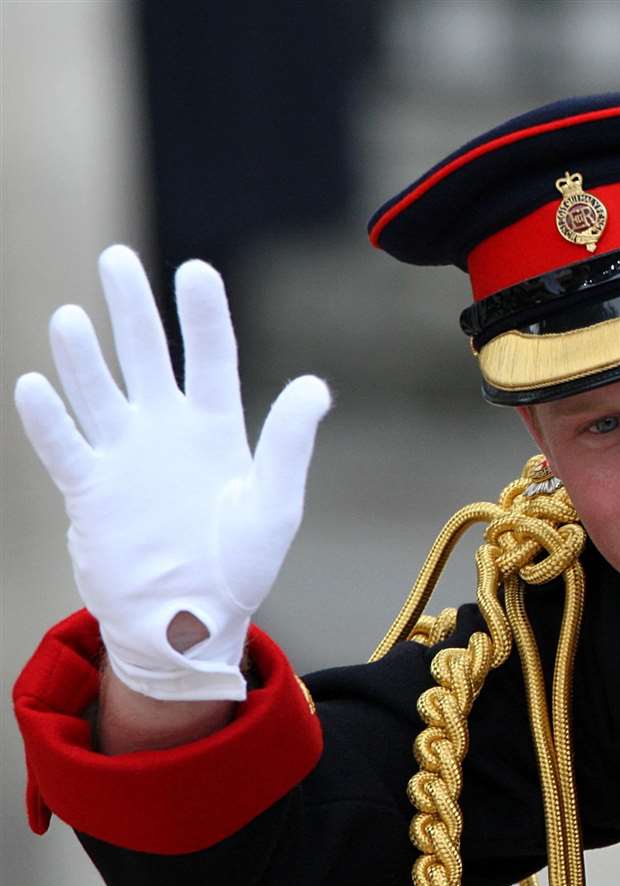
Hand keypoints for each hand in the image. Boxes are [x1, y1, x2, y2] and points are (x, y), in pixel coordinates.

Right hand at [13, 246, 329, 700]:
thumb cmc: (240, 567)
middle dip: (133, 311)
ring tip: (72, 317)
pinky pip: (65, 447)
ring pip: (99, 393)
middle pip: (146, 357)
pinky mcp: (90, 491)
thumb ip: (289, 444)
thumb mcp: (275, 505)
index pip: (210, 358)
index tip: (195, 270)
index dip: (202, 315)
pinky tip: (34, 384)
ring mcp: (125, 457)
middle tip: (116, 259)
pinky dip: (50, 420)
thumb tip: (315, 387)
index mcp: (217, 430)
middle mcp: (167, 431)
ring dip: (83, 358)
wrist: (190, 622)